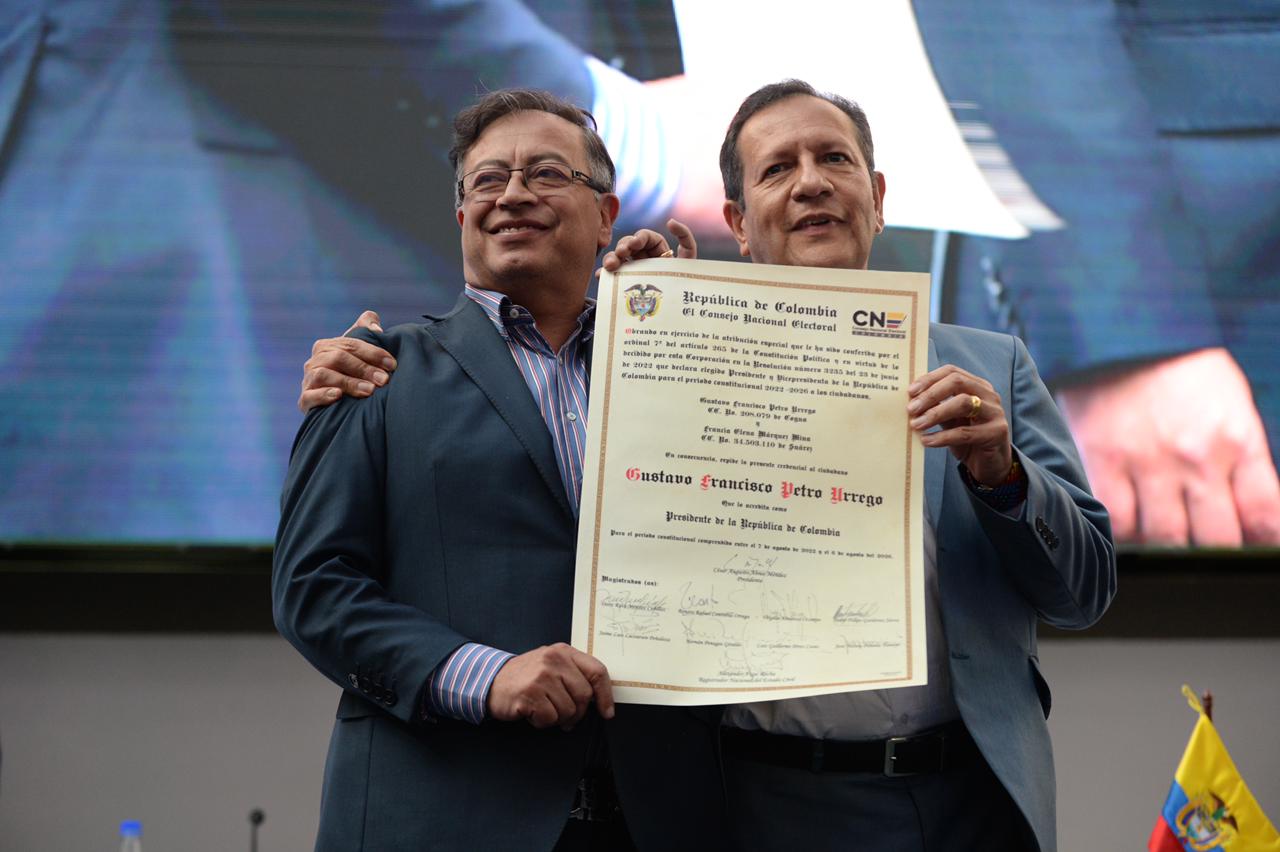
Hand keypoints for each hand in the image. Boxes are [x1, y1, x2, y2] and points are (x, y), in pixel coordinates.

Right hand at [297, 311, 396, 411]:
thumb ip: (366, 332)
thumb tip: (376, 328)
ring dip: (348, 382)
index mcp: (327, 346)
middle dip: (364, 368)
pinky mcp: (304, 400)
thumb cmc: (351, 375)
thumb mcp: (358, 353)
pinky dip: (323, 395)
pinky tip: (338, 395)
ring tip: (370, 391)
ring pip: (324, 375)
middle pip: (338, 358)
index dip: (373, 353)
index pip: (351, 344)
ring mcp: (308, 380)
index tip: (392, 364)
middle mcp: (314, 361)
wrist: (336, 409)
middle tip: (384, 380)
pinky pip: (309, 396)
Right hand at [487, 643, 614, 729]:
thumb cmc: (526, 677)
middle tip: (566, 717)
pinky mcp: (530, 694)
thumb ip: (574, 674)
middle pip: (584, 696)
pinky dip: (542, 722)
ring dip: (557, 718)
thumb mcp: (552, 665)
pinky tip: (532, 712)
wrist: (491, 680)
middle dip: (577, 713)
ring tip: (543, 709)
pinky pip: (550, 718)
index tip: (607, 712)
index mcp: (564, 652)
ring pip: (568, 710)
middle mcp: (554, 660)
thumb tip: (598, 699)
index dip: (606, 695)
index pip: (597, 671)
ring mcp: (541, 676)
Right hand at [599, 218, 696, 274]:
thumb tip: (670, 222)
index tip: (635, 243)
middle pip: (627, 245)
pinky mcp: (625, 281)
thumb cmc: (685, 278)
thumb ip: (685, 237)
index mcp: (655, 247)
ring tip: (610, 266)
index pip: (644, 237)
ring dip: (611, 258)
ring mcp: (632, 268)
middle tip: (621, 254)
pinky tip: (601, 276)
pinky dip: (605, 274)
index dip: (638, 237)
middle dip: (622, 247)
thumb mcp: (689, 257)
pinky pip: (612, 275)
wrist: (679, 304)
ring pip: (617, 258)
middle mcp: (642, 256)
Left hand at [908, 365, 1011, 484]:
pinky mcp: (996, 433)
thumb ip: (937, 407)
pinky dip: (942, 436)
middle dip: (931, 394)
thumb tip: (911, 400)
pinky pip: (965, 432)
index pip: (952, 372)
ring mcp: (995, 412)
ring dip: (935, 414)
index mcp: (977, 385)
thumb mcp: (950, 419)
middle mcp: (988, 395)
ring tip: (916, 424)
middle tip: (911, 409)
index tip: (910, 392)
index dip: (929, 379)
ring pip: (963, 404)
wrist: (990, 463)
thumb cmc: (967, 437)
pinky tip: (927, 441)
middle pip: (957, 383)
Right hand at [1057, 348, 1279, 545]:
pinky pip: (1118, 521)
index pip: (1265, 517)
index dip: (1261, 547)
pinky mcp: (1104, 460)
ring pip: (1165, 539)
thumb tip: (1249, 519)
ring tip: (1165, 541)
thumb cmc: (1179, 373)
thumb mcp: (1229, 404)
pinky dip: (1125, 534)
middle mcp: (1196, 456)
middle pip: (1216, 539)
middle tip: (1202, 551)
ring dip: (1168, 548)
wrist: (1118, 328)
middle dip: (1212, 553)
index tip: (1252, 557)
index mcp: (1237, 439)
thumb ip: (1241, 460)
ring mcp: (1148, 461)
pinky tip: (1130, 527)